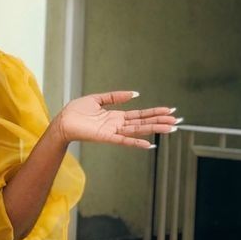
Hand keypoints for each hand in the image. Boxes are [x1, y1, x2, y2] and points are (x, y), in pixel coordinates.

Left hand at [54, 91, 178, 148]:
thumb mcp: (98, 99)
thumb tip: (135, 94)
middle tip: (177, 122)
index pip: (139, 115)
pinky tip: (149, 144)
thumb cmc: (76, 112)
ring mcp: (113, 132)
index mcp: (116, 116)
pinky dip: (136, 143)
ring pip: (138, 130)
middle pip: (143, 123)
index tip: (169, 111)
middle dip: (160, 122)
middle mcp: (117, 125)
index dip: (154, 112)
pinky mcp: (106, 137)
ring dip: (154, 129)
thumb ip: (116, 97)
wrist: (63, 121)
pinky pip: (124, 141)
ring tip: (170, 129)